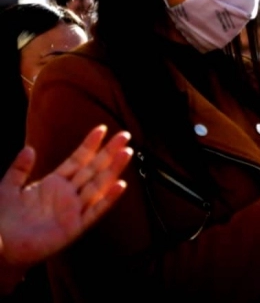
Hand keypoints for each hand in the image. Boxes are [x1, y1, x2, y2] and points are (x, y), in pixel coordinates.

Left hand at [0, 125, 132, 267]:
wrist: (2, 249)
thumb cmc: (3, 220)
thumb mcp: (7, 189)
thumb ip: (18, 169)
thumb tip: (29, 149)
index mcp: (54, 183)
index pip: (77, 160)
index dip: (89, 145)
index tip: (102, 129)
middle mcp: (68, 194)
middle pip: (93, 169)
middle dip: (109, 152)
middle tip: (125, 136)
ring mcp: (73, 210)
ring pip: (98, 185)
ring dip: (113, 169)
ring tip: (127, 153)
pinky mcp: (75, 227)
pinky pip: (95, 211)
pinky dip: (108, 199)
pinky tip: (120, 185)